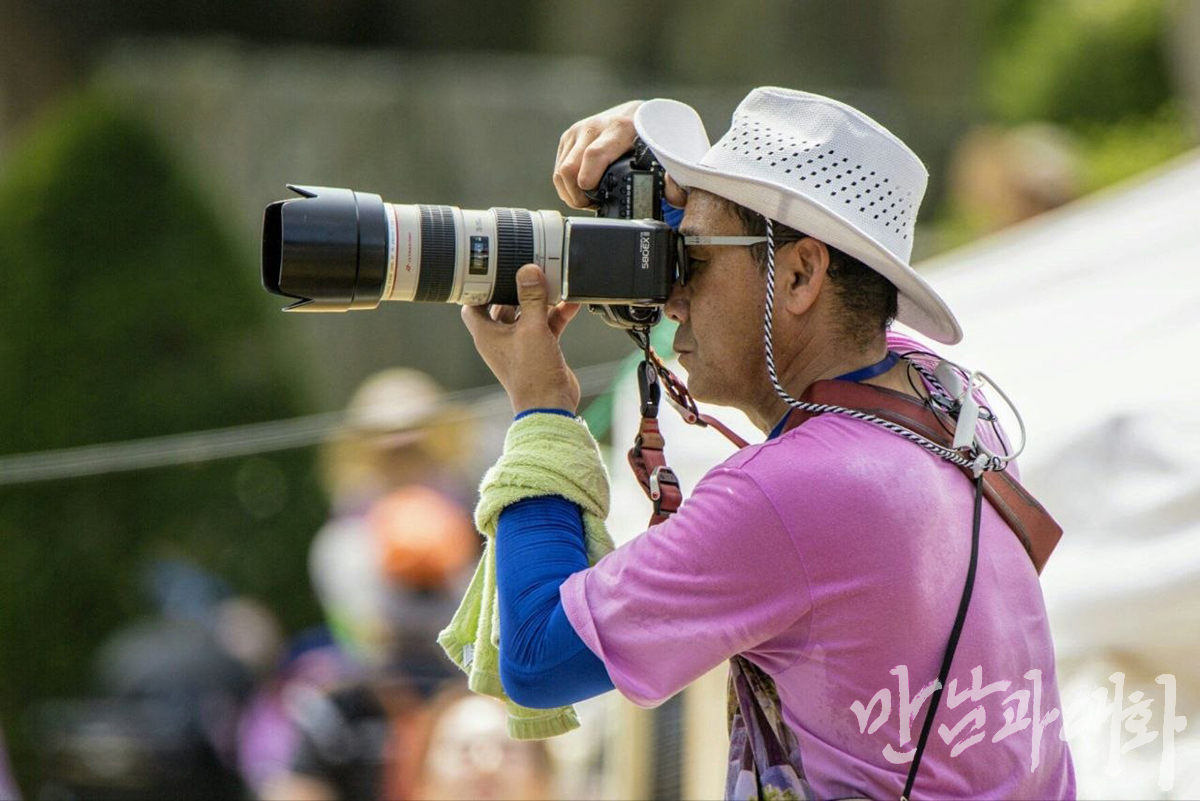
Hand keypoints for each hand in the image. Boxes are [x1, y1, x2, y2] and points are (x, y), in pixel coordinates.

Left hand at [461, 264, 582, 414]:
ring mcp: (520, 344)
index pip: (474, 304)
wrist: (551, 405)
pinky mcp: (539, 349)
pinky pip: (546, 326)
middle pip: (504, 305)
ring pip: (528, 314)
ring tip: (552, 283)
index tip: (491, 269)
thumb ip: (532, 298)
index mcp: (487, 334)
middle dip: (517, 289)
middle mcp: (500, 338)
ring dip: (540, 301)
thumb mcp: (532, 329)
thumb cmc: (532, 375)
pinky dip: (556, 315)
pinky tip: (570, 303)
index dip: (479, 287)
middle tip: (527, 269)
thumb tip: (528, 271)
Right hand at [553, 100, 686, 208]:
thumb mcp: (665, 156)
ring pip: (561, 171)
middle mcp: (595, 126)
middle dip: (577, 196)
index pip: (594, 155)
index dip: (588, 181)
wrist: (640, 113)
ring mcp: (578, 131)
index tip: (592, 198)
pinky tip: (583, 188)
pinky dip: (567, 184)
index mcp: (620, 128)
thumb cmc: (652, 139)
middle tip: (593, 206)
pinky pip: (559, 168)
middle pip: (570, 169)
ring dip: (571, 192)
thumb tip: (673, 196)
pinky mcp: (569, 137)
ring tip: (590, 199)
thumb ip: (673, 180)